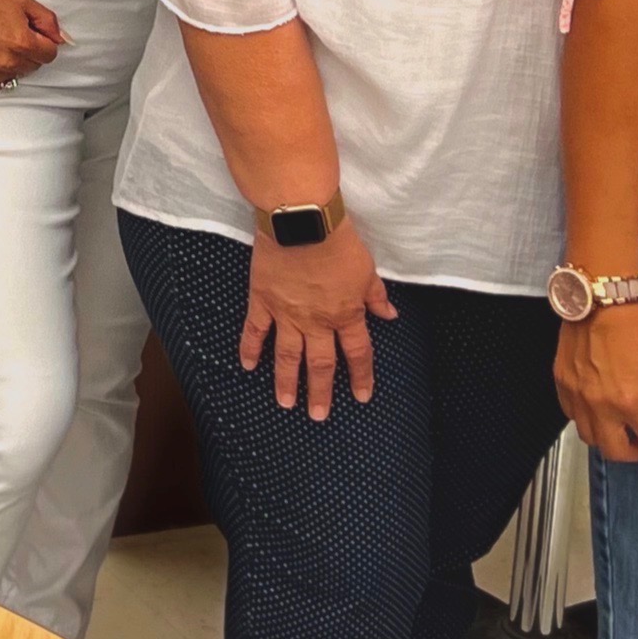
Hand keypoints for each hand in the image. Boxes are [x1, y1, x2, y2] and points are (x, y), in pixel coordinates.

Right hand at [0, 0, 64, 90]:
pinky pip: (0, 81)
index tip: (33, 34)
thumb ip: (47, 21)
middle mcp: (9, 62)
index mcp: (23, 43)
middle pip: (35, 65)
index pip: (50, 54)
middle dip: (30, 51)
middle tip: (12, 34)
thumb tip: (61, 38)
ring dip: (14, 61)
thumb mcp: (22, 2)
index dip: (44, 41)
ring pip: (18, 73)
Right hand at [240, 216, 398, 419]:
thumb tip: (389, 315)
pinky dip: (251, 348)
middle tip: (318, 416)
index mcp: (345, 314)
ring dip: (287, 381)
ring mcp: (287, 314)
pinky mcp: (263, 301)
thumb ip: (375, 296)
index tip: (362, 396)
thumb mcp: (366, 269)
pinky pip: (255, 330)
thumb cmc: (338, 241)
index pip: (357, 353)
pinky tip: (248, 366)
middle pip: (321, 364)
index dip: (361, 376)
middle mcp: (316, 321)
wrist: (303, 222)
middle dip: (321, 392)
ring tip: (285, 403)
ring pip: (287, 355)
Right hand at [557, 298, 637, 469]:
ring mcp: (575, 394)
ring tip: (625, 423)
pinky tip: (602, 407)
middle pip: (615, 451)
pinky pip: (572, 415)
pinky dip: (589, 420)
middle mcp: (598, 405)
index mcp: (629, 401)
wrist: (601, 297)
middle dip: (637, 453)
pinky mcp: (561, 382)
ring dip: (610, 438)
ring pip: (590, 437)